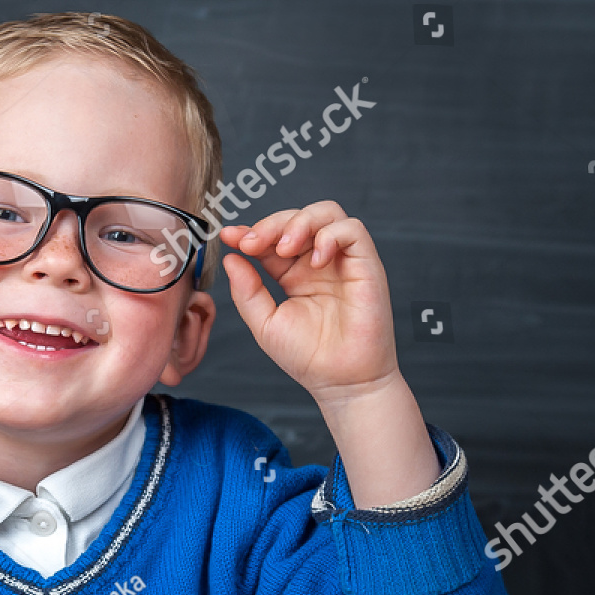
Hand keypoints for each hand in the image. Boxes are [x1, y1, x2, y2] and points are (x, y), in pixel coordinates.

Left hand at [219, 202, 397, 404]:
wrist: (340, 381)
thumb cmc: (307, 356)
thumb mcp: (265, 323)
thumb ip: (247, 291)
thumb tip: (231, 258)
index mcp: (292, 274)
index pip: (272, 240)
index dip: (251, 232)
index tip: (228, 236)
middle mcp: (317, 263)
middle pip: (297, 218)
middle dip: (271, 224)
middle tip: (252, 243)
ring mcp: (341, 261)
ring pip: (326, 214)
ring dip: (300, 221)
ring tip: (284, 247)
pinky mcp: (366, 265)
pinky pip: (353, 230)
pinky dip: (331, 235)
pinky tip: (316, 260)